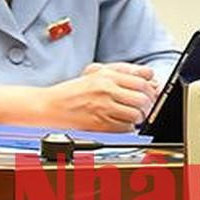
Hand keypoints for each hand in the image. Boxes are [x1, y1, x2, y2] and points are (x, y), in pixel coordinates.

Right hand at [41, 63, 157, 131]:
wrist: (50, 106)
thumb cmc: (71, 91)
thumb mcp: (94, 73)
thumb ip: (121, 71)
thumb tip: (148, 74)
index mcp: (105, 75)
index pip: (141, 81)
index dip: (150, 90)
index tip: (150, 94)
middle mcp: (105, 89)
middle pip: (142, 98)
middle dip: (146, 105)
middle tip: (142, 107)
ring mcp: (103, 107)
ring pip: (136, 115)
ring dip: (136, 118)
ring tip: (129, 115)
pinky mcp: (101, 124)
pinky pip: (126, 128)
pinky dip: (126, 127)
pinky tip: (119, 122)